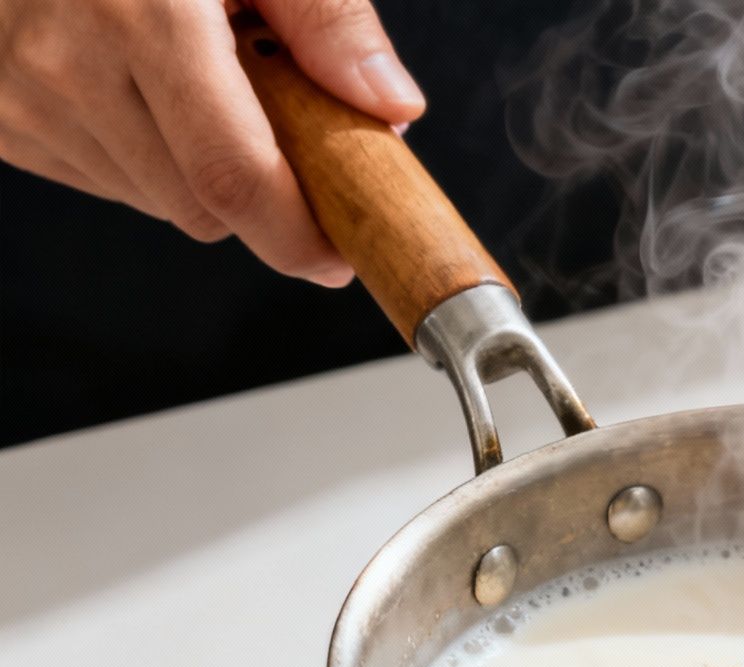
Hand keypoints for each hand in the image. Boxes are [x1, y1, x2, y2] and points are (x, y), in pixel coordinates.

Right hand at [0, 0, 424, 282]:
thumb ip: (327, 19)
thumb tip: (392, 106)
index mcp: (142, 17)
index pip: (234, 178)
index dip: (300, 236)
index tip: (343, 253)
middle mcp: (65, 65)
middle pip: (202, 208)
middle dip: (264, 197)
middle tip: (289, 136)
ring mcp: (20, 98)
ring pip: (154, 200)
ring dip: (200, 173)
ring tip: (204, 84)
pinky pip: (101, 179)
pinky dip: (145, 156)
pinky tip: (146, 90)